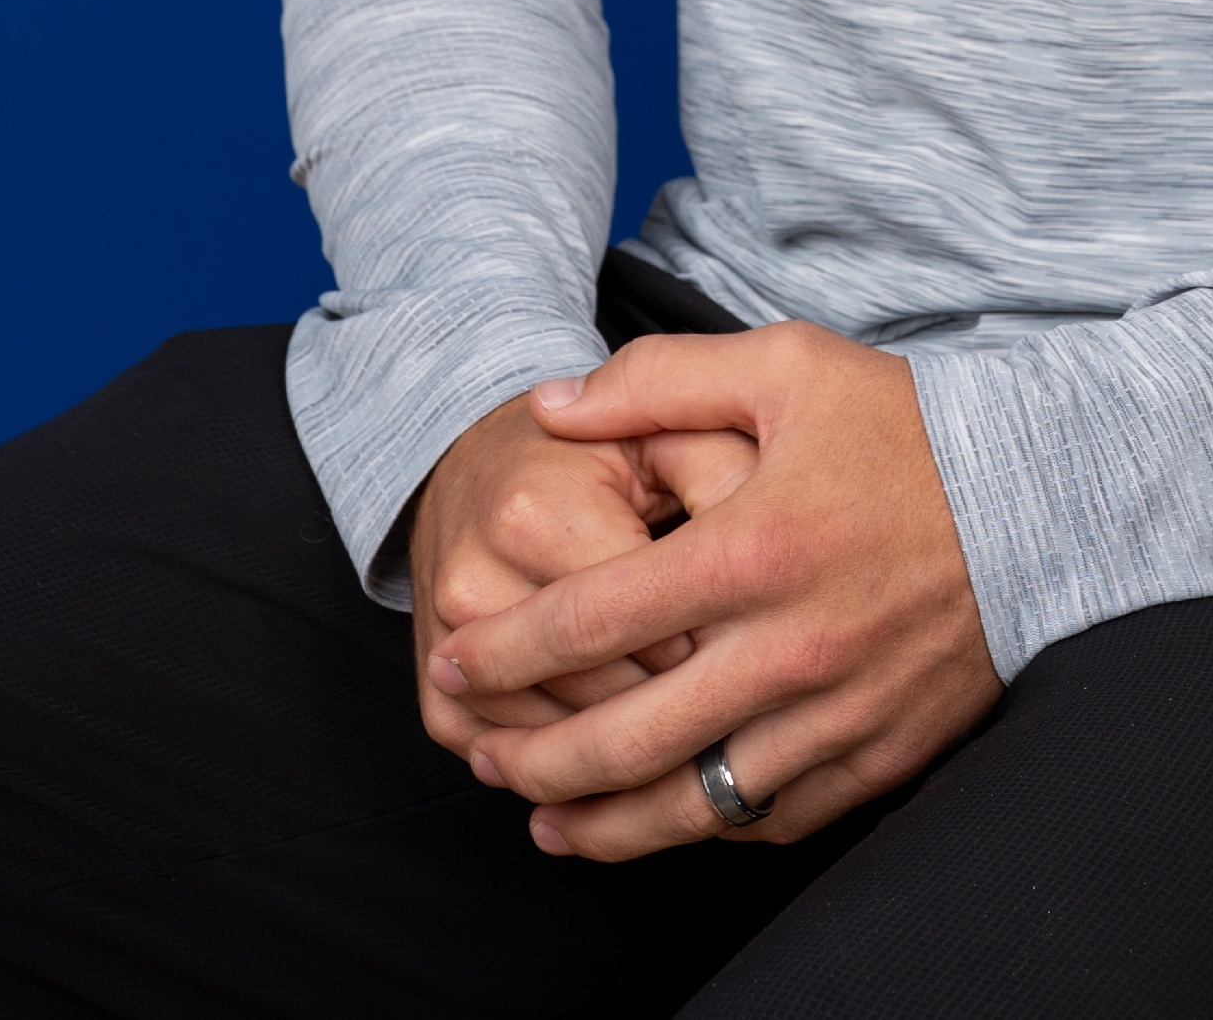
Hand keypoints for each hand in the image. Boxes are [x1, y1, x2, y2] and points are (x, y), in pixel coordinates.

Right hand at [407, 369, 758, 761]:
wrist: (480, 461)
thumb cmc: (593, 454)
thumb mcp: (664, 436)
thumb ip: (721, 471)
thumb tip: (777, 548)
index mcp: (534, 515)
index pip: (648, 624)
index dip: (719, 641)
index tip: (755, 639)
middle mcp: (475, 584)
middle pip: (603, 696)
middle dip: (682, 706)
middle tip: (737, 697)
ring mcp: (446, 648)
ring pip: (559, 744)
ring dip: (630, 756)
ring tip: (691, 733)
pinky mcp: (435, 695)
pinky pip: (513, 763)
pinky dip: (570, 775)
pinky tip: (625, 758)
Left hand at [425, 324, 998, 858]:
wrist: (1044, 496)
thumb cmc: (909, 426)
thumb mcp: (786, 367)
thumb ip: (657, 382)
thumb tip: (550, 407)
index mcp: (750, 549)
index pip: (588, 621)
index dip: (503, 653)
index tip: (453, 661)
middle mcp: (785, 648)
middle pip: (623, 738)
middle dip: (531, 758)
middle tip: (481, 755)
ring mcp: (833, 714)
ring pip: (689, 805)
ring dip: (600, 823)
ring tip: (544, 821)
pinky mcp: (878, 755)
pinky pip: (770, 820)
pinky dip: (705, 831)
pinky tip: (665, 819)